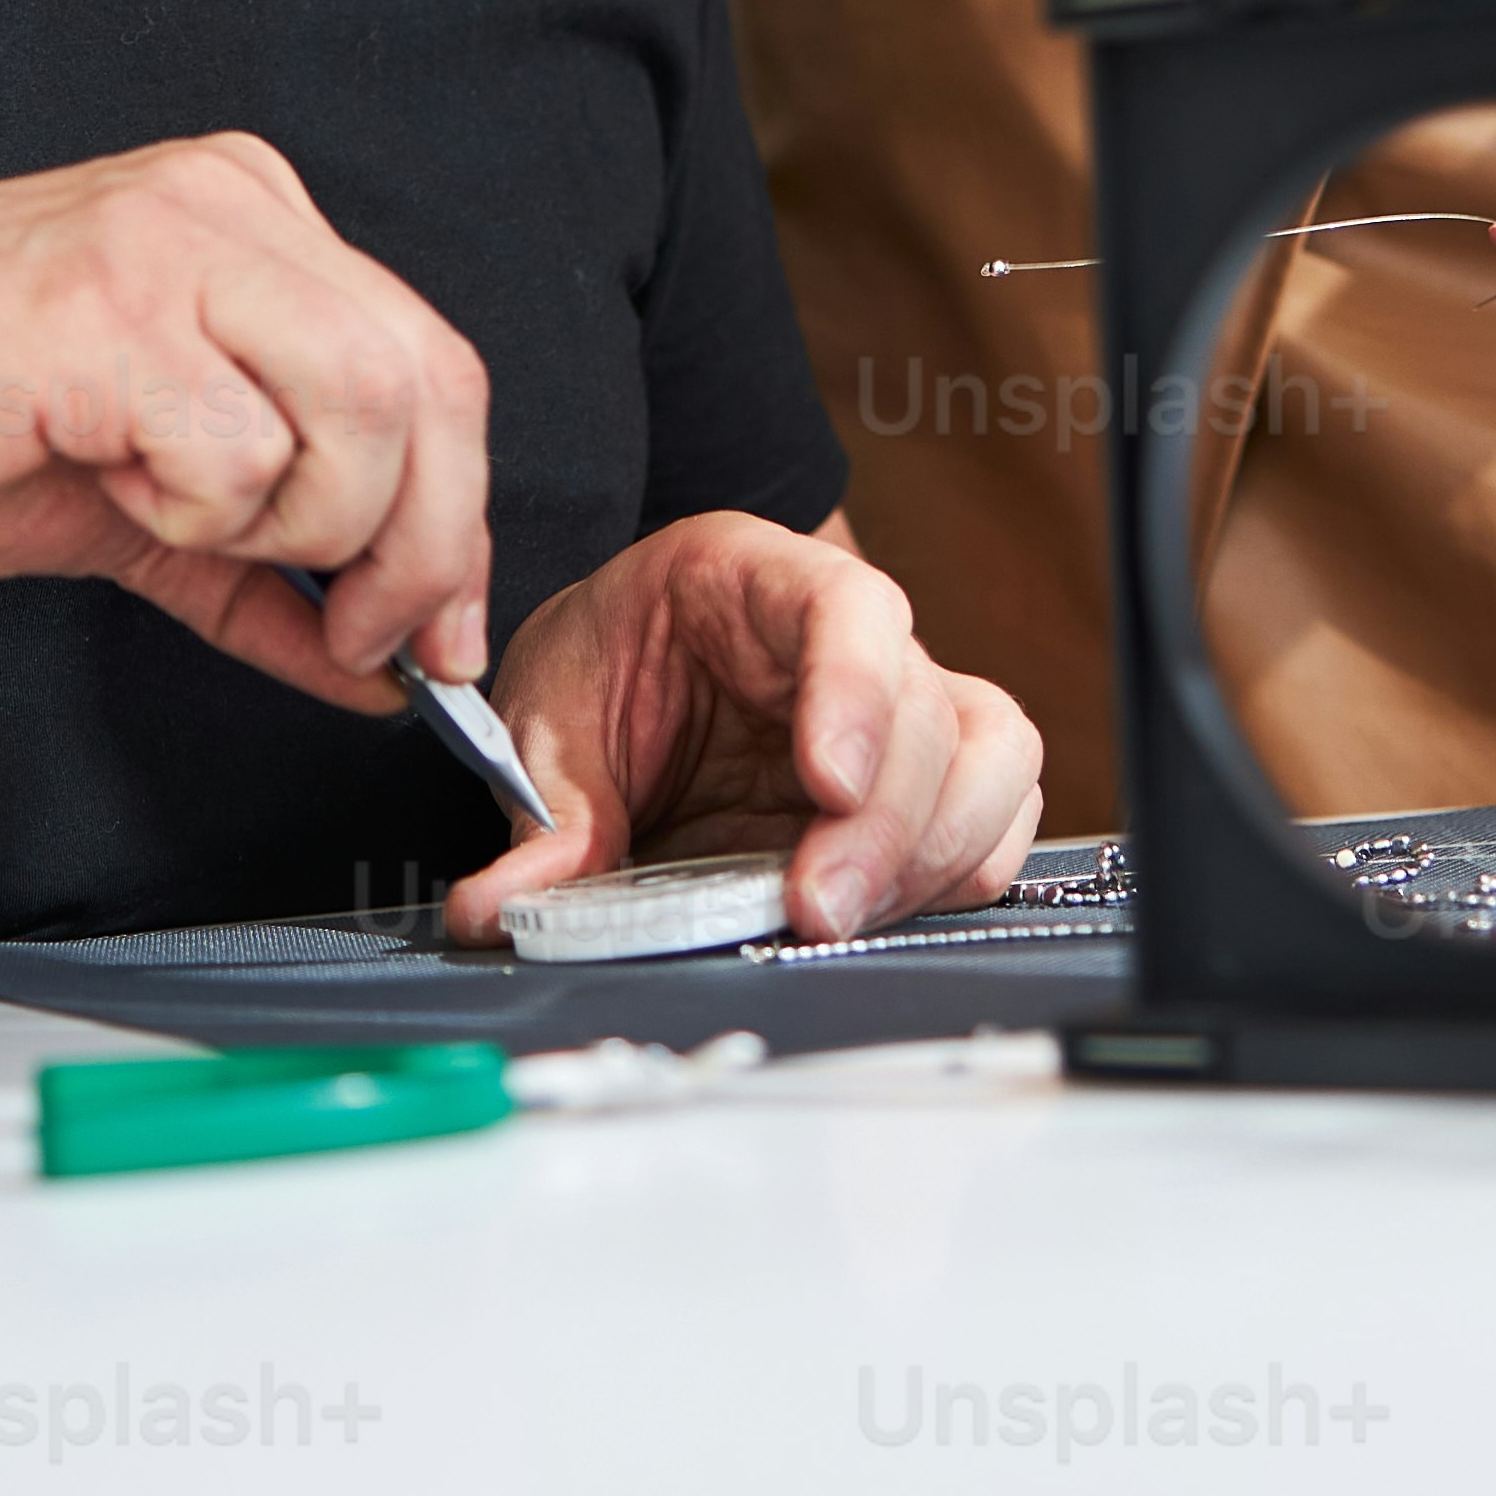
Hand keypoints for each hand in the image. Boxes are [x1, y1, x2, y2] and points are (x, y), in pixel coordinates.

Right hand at [0, 130, 491, 714]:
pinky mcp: (117, 309)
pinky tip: (104, 478)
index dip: (457, 513)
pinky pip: (243, 455)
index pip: (429, 358)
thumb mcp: (137, 502)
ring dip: (297, 526)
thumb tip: (381, 664)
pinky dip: (192, 517)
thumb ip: (266, 568)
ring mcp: (177, 242)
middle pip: (430, 382)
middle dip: (419, 548)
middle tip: (369, 642)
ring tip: (178, 523)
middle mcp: (230, 201)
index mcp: (247, 214)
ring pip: (363, 412)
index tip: (439, 631)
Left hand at [450, 513, 1044, 945]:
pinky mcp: (927, 775)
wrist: (624, 675)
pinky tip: (887, 909)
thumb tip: (499, 908)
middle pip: (927, 706)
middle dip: (885, 823)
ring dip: (933, 851)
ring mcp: (904, 703)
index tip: (828, 783)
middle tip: (816, 907)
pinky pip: (996, 815)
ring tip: (841, 917)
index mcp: (755, 577)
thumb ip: (545, 818)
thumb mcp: (549, 727)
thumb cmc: (603, 668)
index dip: (856, 690)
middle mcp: (854, 632)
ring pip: (991, 758)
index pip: (847, 605)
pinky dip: (960, 870)